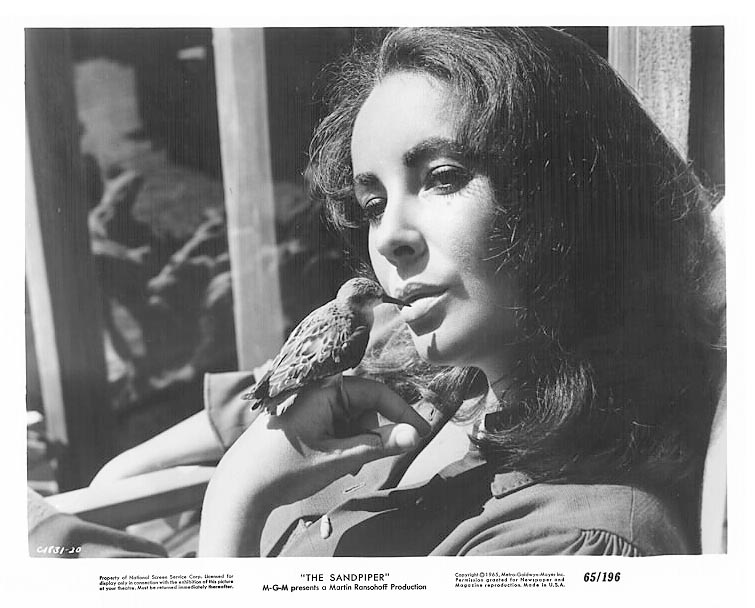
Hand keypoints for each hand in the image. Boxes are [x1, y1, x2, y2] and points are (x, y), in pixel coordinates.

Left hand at [198, 376, 429, 555]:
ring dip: (356, 442)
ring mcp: (308, 405)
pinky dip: (343, 444)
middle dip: (370, 434)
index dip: (402, 412)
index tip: (422, 434)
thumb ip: (379, 446)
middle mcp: (315, 391)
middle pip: (364, 406)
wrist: (238, 490)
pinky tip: (331, 463)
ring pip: (352, 419)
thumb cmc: (283, 471)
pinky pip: (337, 425)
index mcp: (322, 390)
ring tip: (340, 466)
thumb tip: (416, 435)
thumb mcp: (337, 459)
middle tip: (361, 462)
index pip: (375, 391)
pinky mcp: (303, 418)